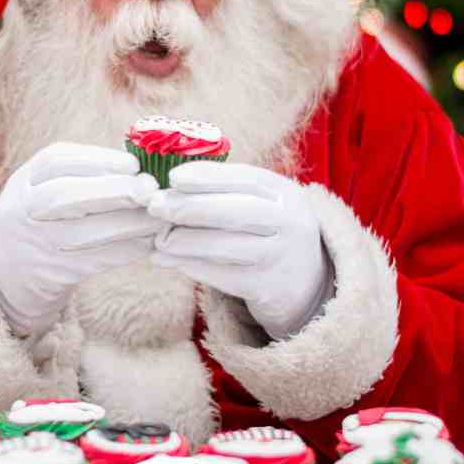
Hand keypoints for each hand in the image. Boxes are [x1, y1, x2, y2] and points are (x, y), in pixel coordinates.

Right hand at [0, 142, 161, 335]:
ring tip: (157, 216)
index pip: (56, 161)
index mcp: (25, 179)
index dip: (98, 160)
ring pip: (81, 233)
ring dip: (127, 223)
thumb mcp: (49, 187)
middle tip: (149, 189)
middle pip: (63, 195)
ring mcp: (34, 244)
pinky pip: (94, 261)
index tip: (134, 164)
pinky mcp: (52, 274)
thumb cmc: (48, 217)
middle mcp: (22, 210)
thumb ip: (87, 173)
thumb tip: (144, 165)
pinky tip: (148, 240)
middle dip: (112, 190)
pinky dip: (125, 250)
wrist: (13, 271)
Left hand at [148, 161, 329, 339]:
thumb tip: (171, 183)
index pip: (245, 178)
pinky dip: (191, 267)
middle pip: (236, 211)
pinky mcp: (267, 287)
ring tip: (158, 238)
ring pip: (226, 246)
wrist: (307, 282)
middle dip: (190, 207)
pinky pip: (223, 276)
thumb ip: (227, 191)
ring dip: (186, 241)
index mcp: (284, 192)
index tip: (173, 177)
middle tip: (155, 205)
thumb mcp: (263, 203)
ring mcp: (280, 256)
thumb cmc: (268, 231)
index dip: (207, 176)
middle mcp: (288, 222)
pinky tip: (166, 260)